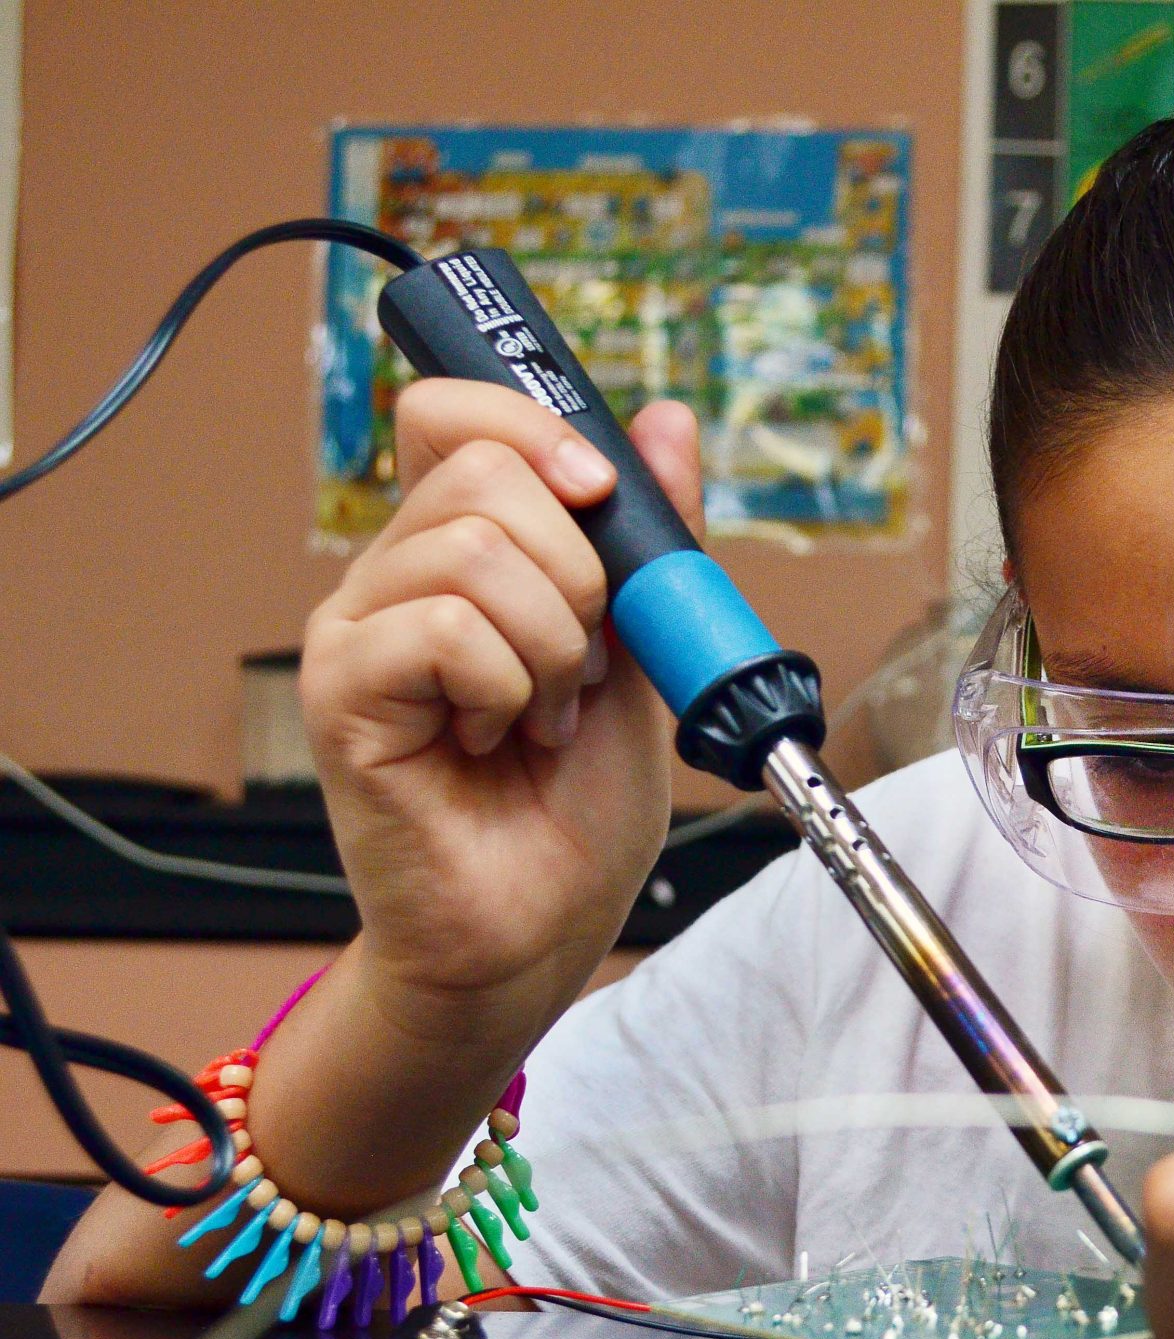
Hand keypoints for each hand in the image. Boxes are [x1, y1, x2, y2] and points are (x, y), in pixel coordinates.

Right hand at [300, 380, 686, 1022]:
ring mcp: (357, 630)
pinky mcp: (341, 694)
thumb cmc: (579, 801)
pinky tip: (496, 742)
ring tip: (541, 717)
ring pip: (477, 551)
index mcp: (459, 548)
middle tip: (577, 669)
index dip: (536, 429)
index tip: (602, 494)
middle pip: (487, 472)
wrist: (545, 923)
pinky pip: (444, 629)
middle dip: (580, 575)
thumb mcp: (644, 646)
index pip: (455, 414)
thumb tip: (666, 420)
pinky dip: (507, 688)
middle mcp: (394, 574)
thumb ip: (651, 535)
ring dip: (552, 646)